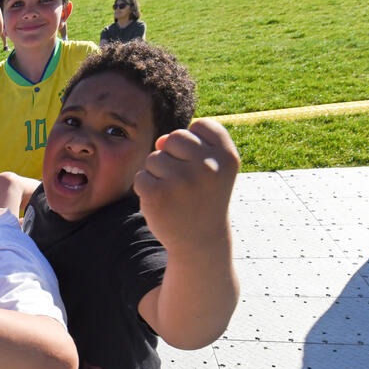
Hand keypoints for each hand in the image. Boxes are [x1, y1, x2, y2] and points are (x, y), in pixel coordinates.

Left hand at [134, 118, 238, 257]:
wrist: (200, 242)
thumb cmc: (204, 199)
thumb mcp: (212, 169)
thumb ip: (191, 145)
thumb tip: (160, 140)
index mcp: (227, 157)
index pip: (200, 126)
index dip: (195, 144)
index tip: (203, 169)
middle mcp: (207, 166)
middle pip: (173, 138)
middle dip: (173, 157)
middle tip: (186, 184)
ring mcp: (182, 181)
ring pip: (154, 157)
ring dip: (158, 175)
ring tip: (175, 195)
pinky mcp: (157, 195)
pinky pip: (141, 176)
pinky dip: (146, 189)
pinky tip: (163, 204)